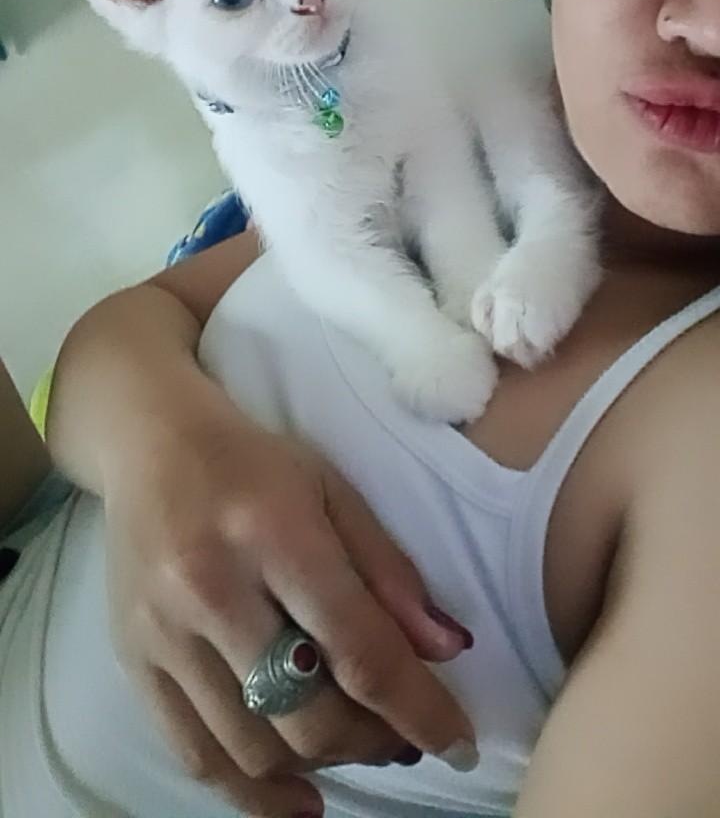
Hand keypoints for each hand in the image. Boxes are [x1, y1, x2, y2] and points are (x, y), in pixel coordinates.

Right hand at [103, 398, 476, 816]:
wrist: (150, 444)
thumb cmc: (255, 463)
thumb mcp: (334, 489)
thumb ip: (390, 570)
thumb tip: (449, 650)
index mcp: (274, 533)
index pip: (359, 648)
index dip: (419, 709)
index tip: (459, 745)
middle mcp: (211, 588)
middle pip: (306, 712)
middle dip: (373, 741)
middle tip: (403, 735)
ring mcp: (163, 632)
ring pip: (253, 748)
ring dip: (322, 766)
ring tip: (356, 745)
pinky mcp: (133, 661)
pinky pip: (195, 755)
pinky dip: (252, 792)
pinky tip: (299, 793)